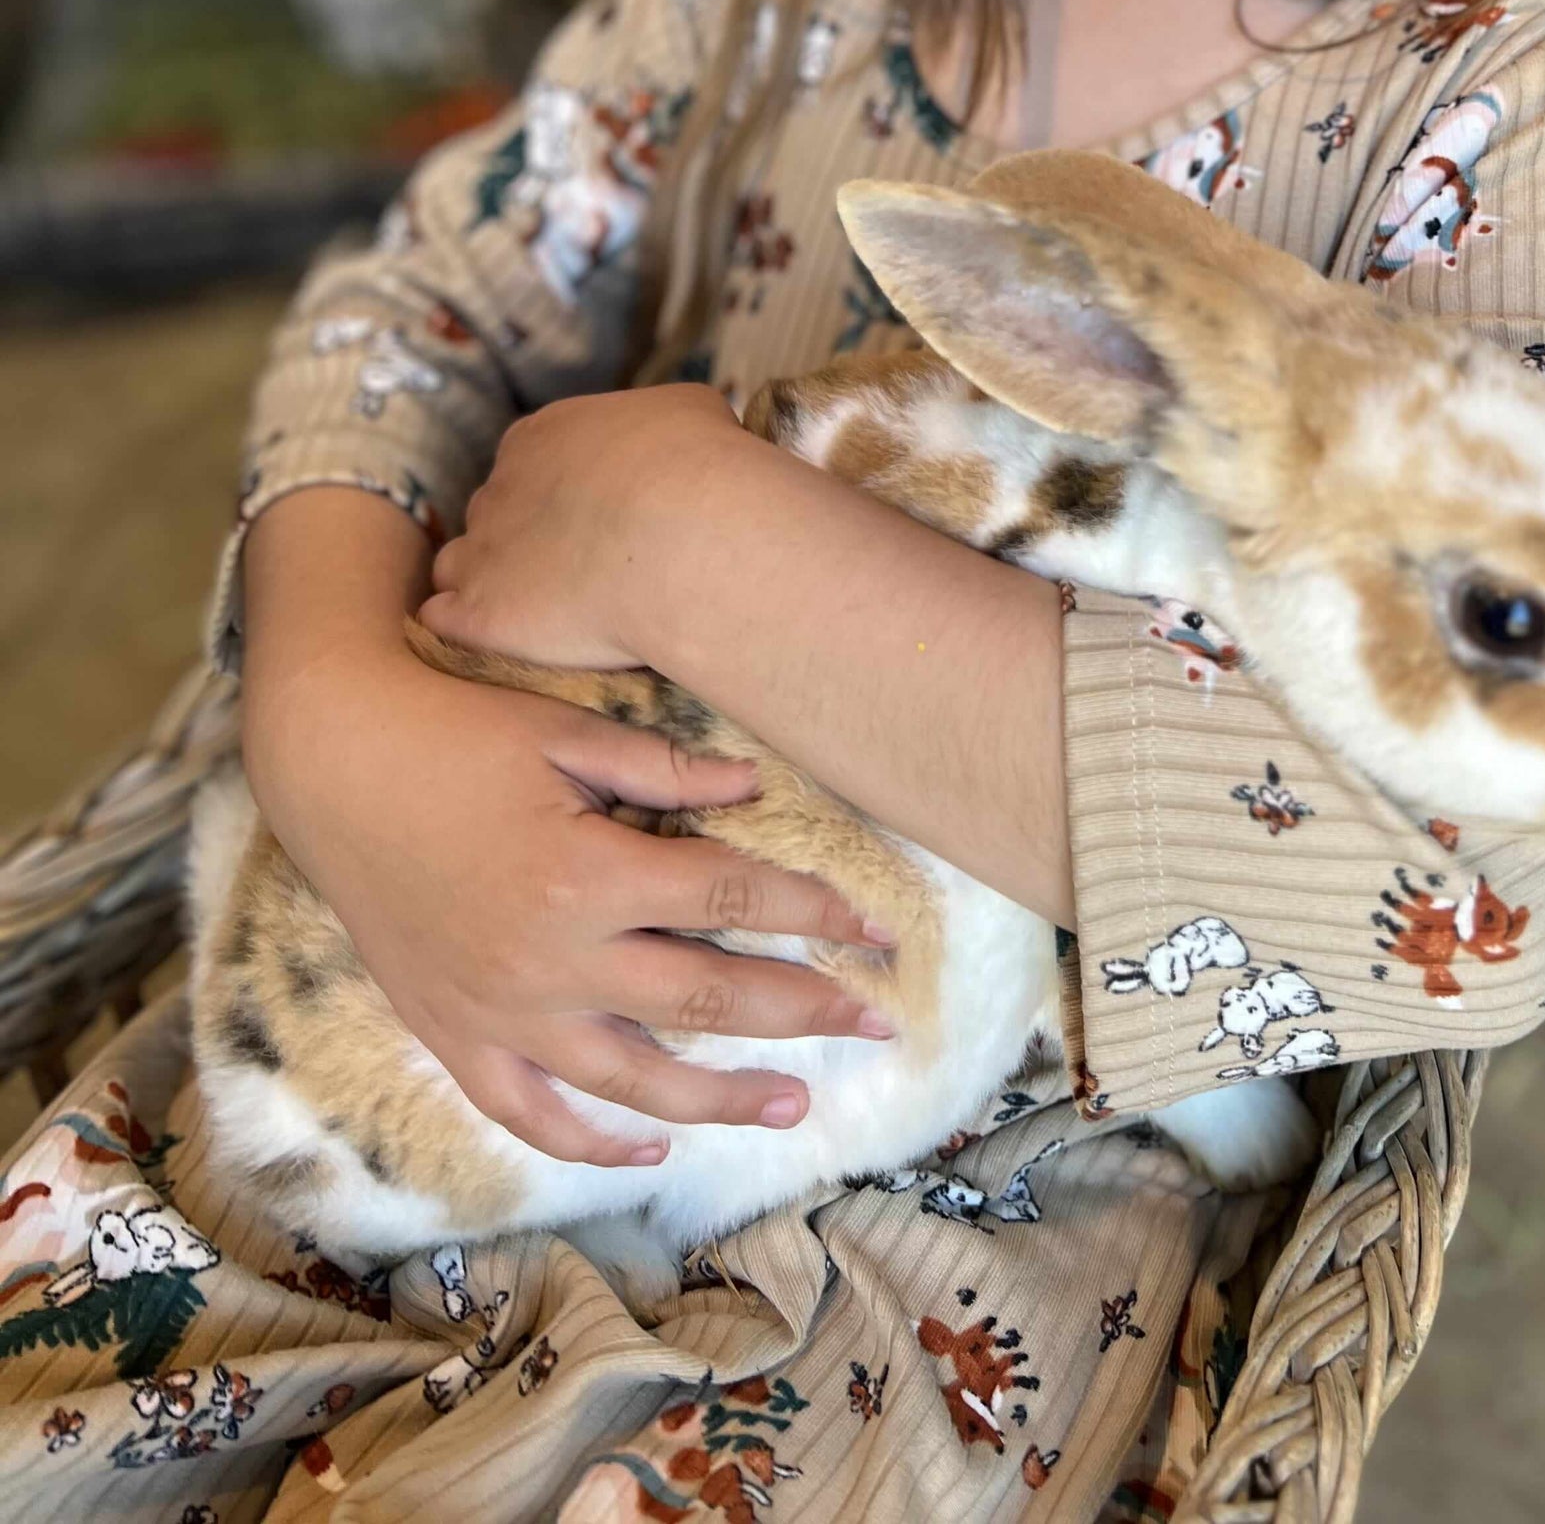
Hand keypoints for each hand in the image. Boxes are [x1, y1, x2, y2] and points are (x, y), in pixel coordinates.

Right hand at [243, 491, 892, 1167]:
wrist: (332, 763)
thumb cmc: (455, 733)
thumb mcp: (564, 733)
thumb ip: (665, 770)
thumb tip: (757, 789)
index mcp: (588, 873)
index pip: (733, 903)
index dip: (816, 915)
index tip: (878, 931)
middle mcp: (552, 958)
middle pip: (705, 1002)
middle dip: (804, 1014)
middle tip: (876, 1027)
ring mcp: (501, 1010)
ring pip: (633, 1080)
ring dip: (722, 1098)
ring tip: (794, 1105)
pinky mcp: (456, 1035)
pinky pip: (534, 1112)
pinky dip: (594, 1138)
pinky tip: (650, 1146)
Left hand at [422, 384, 742, 672]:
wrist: (684, 541)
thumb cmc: (699, 470)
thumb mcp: (692, 412)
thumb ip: (664, 423)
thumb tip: (680, 437)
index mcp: (542, 436)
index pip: (528, 461)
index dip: (558, 493)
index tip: (593, 519)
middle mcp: (498, 487)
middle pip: (494, 513)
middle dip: (525, 538)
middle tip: (578, 569)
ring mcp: (480, 551)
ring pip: (458, 564)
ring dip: (486, 583)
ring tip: (536, 613)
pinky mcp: (475, 614)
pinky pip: (443, 619)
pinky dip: (464, 628)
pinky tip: (503, 641)